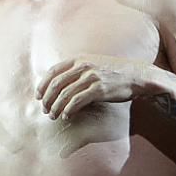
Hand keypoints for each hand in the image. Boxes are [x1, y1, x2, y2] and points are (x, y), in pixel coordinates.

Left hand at [36, 54, 153, 119]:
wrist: (136, 75)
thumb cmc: (113, 72)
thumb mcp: (92, 64)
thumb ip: (76, 70)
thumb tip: (58, 83)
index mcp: (79, 59)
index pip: (53, 71)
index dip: (42, 85)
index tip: (38, 97)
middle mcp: (83, 66)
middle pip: (56, 84)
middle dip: (47, 99)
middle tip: (45, 110)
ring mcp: (91, 77)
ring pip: (65, 95)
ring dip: (56, 107)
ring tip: (53, 116)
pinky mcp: (99, 89)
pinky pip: (77, 102)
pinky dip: (68, 110)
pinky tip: (66, 116)